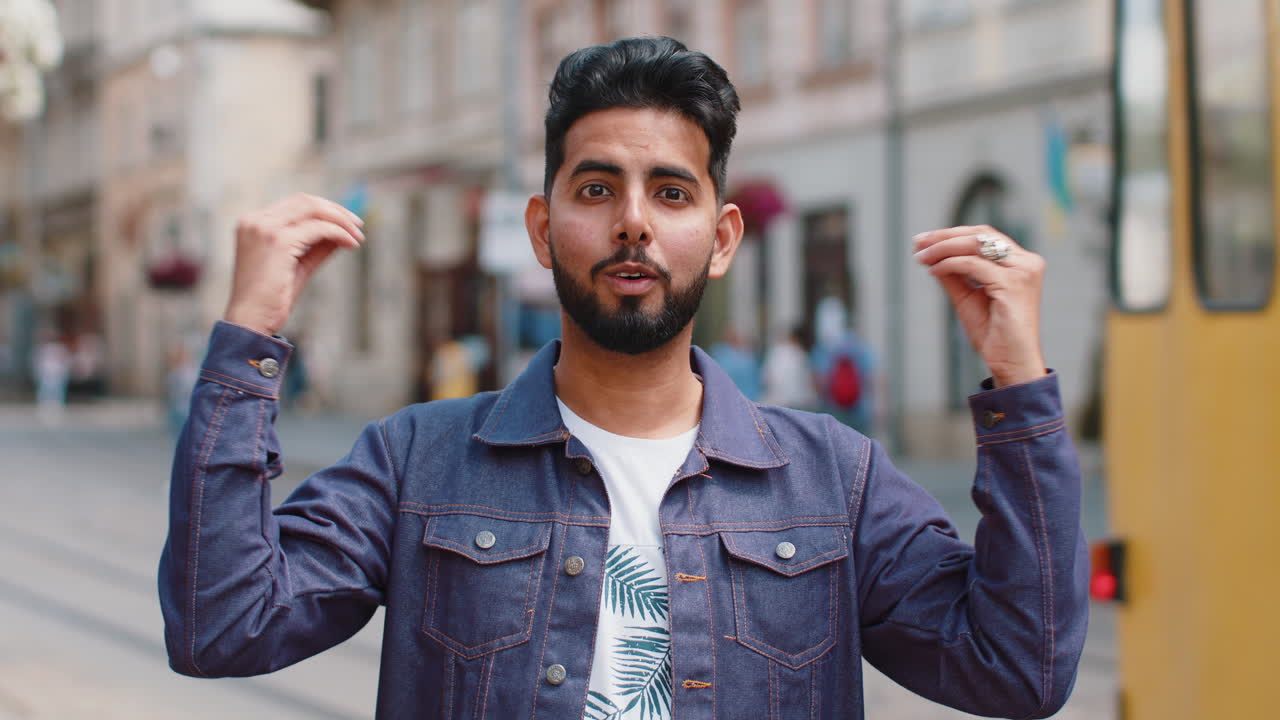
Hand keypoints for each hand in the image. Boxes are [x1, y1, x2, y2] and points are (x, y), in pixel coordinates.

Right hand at [223, 193, 364, 335]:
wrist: (250, 322)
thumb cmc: (272, 299)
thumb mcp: (298, 265)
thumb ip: (317, 246)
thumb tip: (343, 232)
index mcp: (253, 223)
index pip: (295, 204)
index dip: (325, 210)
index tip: (347, 223)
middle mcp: (255, 220)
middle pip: (305, 201)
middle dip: (336, 211)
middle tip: (358, 226)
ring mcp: (265, 228)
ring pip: (313, 209)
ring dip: (341, 220)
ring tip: (358, 237)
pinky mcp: (278, 241)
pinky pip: (318, 229)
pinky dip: (339, 233)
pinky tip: (351, 244)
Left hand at [912, 225, 1045, 386]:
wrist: (1010, 363)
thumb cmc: (993, 334)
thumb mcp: (967, 296)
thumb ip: (953, 273)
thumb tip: (930, 253)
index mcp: (1020, 262)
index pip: (984, 236)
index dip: (952, 234)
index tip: (923, 241)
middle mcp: (1027, 262)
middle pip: (980, 235)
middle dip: (945, 236)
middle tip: (918, 243)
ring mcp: (1023, 272)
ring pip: (976, 246)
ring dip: (943, 248)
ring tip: (921, 257)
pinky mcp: (1013, 284)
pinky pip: (973, 265)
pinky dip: (950, 264)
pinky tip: (934, 271)